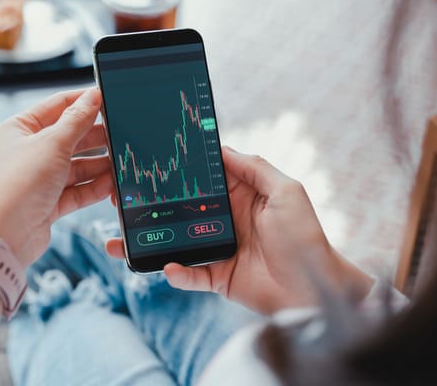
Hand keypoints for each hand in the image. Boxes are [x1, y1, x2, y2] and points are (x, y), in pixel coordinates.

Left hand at [0, 88, 112, 265]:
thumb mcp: (52, 144)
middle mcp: (29, 152)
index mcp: (20, 129)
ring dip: (98, 166)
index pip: (57, 106)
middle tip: (120, 135)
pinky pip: (77, 190)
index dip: (83, 102)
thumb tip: (92, 97)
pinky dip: (94, 188)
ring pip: (77, 166)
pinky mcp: (49, 202)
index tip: (108, 99)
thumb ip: (77, 120)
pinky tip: (110, 185)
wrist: (4, 237)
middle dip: (96, 138)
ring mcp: (40, 178)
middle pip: (71, 137)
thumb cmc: (17, 186)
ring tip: (119, 164)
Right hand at [105, 147, 372, 313]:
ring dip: (151, 238)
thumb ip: (255, 168)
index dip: (180, 167)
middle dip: (153, 201)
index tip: (152, 157)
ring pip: (175, 241)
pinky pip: (190, 274)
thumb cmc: (306, 237)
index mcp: (240, 194)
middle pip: (181, 207)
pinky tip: (167, 267)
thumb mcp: (287, 191)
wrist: (315, 289)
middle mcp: (224, 219)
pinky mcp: (217, 276)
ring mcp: (217, 247)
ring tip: (122, 237)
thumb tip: (222, 147)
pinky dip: (176, 272)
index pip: (203, 177)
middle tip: (122, 195)